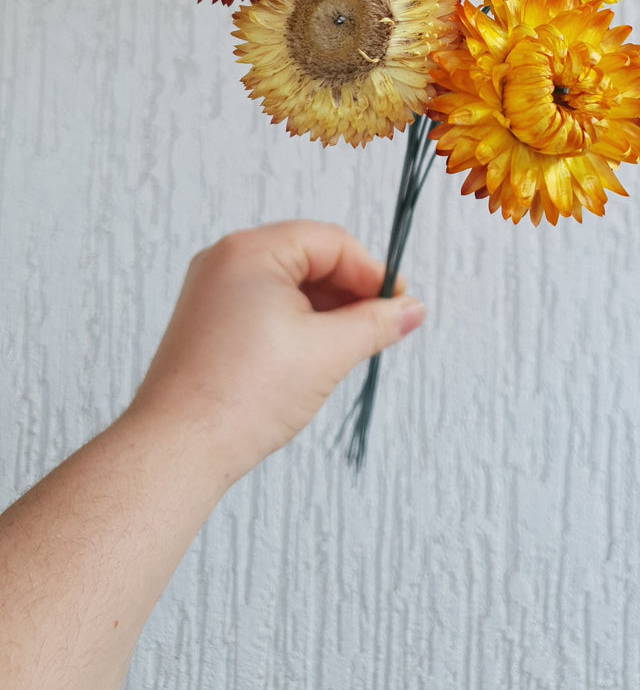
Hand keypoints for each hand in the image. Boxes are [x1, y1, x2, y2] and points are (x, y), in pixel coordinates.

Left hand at [128, 221, 424, 487]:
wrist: (177, 449)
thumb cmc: (238, 397)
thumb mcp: (328, 352)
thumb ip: (376, 323)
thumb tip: (411, 310)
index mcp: (251, 250)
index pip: (331, 242)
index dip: (371, 273)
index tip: (397, 304)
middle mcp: (226, 260)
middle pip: (309, 257)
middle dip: (349, 291)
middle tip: (380, 326)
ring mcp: (212, 291)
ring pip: (289, 283)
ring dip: (325, 309)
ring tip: (348, 346)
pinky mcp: (208, 321)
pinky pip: (265, 304)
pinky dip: (297, 322)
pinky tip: (314, 354)